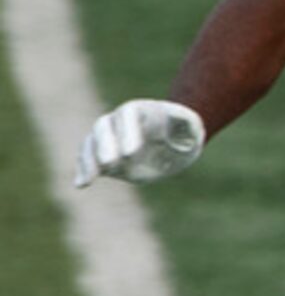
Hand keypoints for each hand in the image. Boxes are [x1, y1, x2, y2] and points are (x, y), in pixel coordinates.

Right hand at [76, 99, 205, 186]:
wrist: (172, 139)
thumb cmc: (183, 130)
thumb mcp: (191, 126)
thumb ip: (190, 124)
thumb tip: (193, 125)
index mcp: (141, 110)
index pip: (128, 115)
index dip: (128, 132)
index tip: (131, 153)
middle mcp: (120, 121)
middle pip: (104, 127)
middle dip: (105, 145)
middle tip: (110, 163)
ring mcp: (110, 137)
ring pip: (92, 143)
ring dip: (89, 160)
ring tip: (89, 179)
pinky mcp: (105, 154)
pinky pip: (89, 159)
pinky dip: (84, 170)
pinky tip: (80, 184)